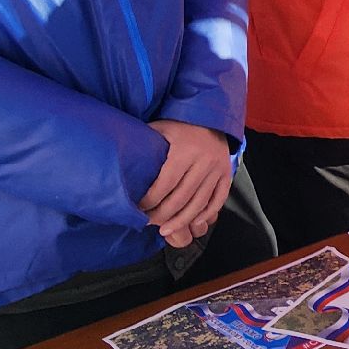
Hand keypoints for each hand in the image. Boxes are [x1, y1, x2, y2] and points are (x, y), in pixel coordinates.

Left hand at [139, 119, 231, 247]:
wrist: (212, 118)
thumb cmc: (181, 124)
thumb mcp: (161, 128)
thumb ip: (145, 145)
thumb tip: (122, 162)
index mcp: (185, 150)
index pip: (165, 183)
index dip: (150, 200)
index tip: (139, 209)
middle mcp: (203, 161)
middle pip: (181, 198)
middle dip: (162, 215)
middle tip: (149, 222)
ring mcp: (217, 169)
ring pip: (199, 203)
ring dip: (181, 221)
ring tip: (166, 230)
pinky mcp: (226, 175)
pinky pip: (218, 200)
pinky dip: (207, 214)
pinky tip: (195, 223)